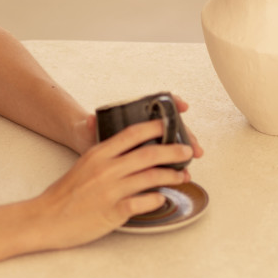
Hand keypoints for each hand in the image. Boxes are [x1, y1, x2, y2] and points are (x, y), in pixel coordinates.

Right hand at [35, 118, 194, 246]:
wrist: (45, 218)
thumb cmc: (64, 195)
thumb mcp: (84, 167)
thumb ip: (106, 159)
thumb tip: (130, 157)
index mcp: (99, 154)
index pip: (132, 134)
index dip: (154, 127)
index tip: (169, 126)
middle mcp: (106, 169)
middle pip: (149, 154)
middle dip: (173, 151)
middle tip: (188, 152)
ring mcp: (111, 190)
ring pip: (152, 177)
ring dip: (172, 176)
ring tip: (183, 177)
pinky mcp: (114, 211)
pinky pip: (144, 202)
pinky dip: (157, 199)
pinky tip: (163, 199)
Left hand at [72, 95, 203, 158]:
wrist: (83, 148)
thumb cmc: (86, 135)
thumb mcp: (87, 130)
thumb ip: (89, 126)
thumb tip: (90, 121)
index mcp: (132, 116)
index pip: (158, 105)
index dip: (172, 104)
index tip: (183, 107)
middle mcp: (143, 129)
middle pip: (171, 127)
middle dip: (186, 135)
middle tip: (194, 146)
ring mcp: (145, 143)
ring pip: (171, 144)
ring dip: (183, 150)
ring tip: (193, 158)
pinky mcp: (144, 159)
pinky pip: (164, 160)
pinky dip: (175, 166)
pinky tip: (182, 173)